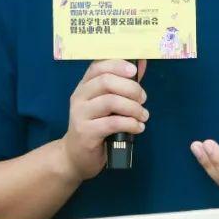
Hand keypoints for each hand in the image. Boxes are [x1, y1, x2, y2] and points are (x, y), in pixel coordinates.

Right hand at [59, 59, 147, 181]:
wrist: (75, 156)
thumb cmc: (96, 125)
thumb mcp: (107, 103)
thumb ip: (123, 83)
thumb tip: (142, 63)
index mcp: (84, 85)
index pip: (98, 66)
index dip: (118, 65)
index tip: (134, 71)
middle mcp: (79, 97)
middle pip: (106, 81)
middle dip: (131, 88)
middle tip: (143, 99)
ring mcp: (80, 114)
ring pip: (111, 101)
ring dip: (133, 107)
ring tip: (143, 116)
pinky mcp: (86, 132)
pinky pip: (112, 123)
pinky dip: (130, 123)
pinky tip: (138, 127)